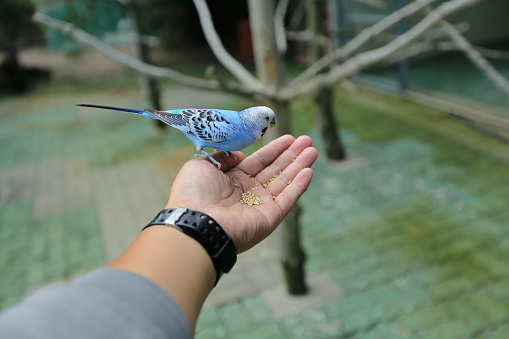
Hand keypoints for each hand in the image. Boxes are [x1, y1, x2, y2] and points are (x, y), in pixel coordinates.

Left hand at [166, 134, 317, 252]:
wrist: (196, 222)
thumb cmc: (193, 192)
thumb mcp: (202, 164)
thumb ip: (223, 156)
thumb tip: (240, 156)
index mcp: (232, 180)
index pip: (259, 162)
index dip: (274, 149)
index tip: (289, 138)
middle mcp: (248, 193)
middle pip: (275, 170)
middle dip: (291, 155)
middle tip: (307, 140)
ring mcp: (260, 205)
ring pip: (284, 181)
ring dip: (299, 165)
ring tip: (313, 150)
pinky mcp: (270, 217)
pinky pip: (288, 198)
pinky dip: (299, 185)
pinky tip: (309, 171)